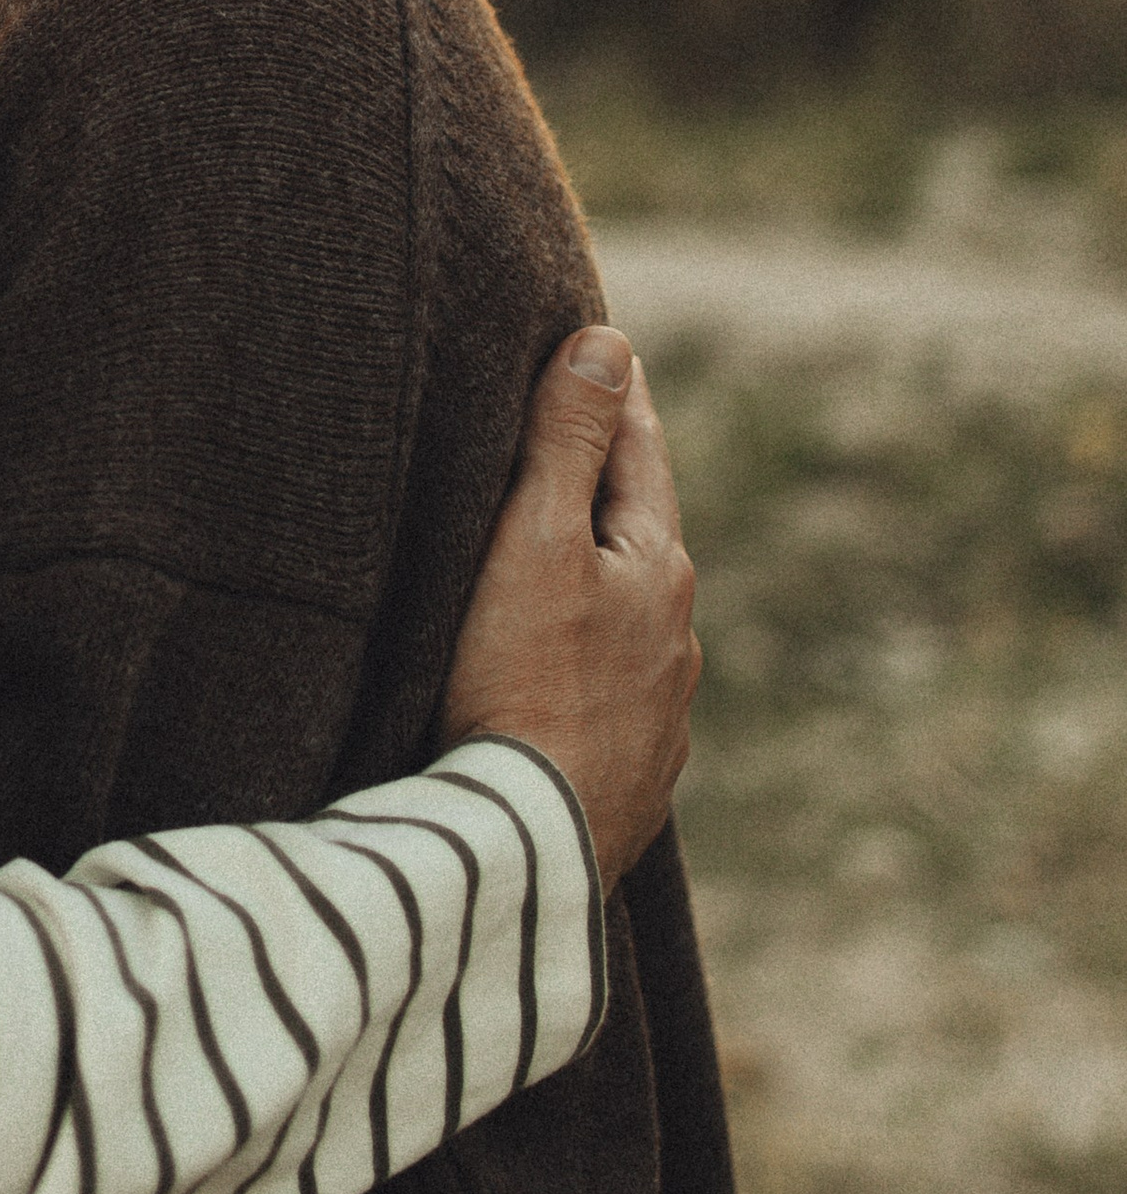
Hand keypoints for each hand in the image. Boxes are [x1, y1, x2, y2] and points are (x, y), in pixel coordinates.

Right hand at [435, 327, 700, 892]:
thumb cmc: (518, 684)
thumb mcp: (536, 542)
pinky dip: (587, 656)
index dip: (615, 395)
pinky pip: (612, 688)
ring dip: (602, 579)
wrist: (528, 850)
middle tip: (588, 430)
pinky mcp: (628, 774)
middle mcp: (675, 638)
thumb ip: (568, 442)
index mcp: (657, 569)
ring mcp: (658, 713)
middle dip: (612, 485)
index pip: (638, 453)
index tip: (606, 345)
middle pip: (640, 535)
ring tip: (565, 556)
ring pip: (631, 619)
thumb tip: (610, 344)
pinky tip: (563, 674)